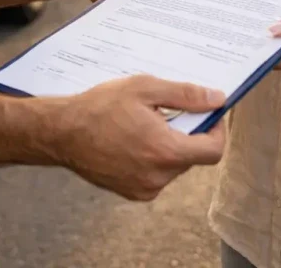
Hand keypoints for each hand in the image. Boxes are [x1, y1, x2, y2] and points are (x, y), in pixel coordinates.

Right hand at [54, 75, 225, 200]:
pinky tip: (133, 139)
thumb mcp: (145, 88)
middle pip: (192, 155)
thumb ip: (185, 95)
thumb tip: (217, 99)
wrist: (63, 132)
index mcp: (166, 151)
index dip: (217, 130)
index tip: (210, 114)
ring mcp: (145, 188)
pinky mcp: (132, 192)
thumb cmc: (101, 106)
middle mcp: (159, 176)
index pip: (213, 150)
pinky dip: (153, 158)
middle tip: (166, 111)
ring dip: (168, 145)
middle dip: (187, 132)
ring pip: (173, 165)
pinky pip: (156, 175)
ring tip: (144, 123)